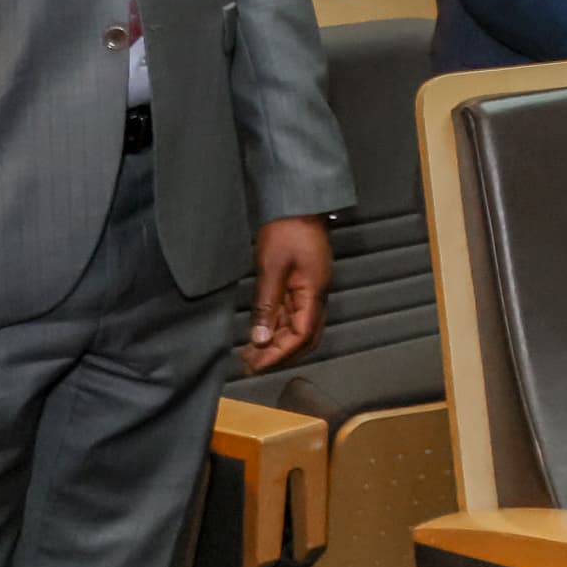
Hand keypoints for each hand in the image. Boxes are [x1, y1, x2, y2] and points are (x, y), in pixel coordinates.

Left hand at [241, 217, 330, 373]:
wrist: (297, 202)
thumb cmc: (288, 230)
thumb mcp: (272, 267)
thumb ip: (266, 304)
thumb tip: (260, 338)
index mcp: (314, 293)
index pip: (301, 335)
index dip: (279, 354)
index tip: (256, 364)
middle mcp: (316, 295)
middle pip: (304, 337)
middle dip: (280, 355)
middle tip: (252, 364)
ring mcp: (309, 290)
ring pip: (296, 327)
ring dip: (276, 342)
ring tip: (250, 352)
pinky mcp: (300, 283)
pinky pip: (290, 313)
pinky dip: (275, 327)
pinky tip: (259, 332)